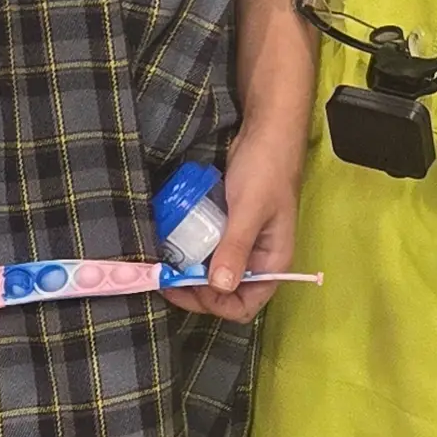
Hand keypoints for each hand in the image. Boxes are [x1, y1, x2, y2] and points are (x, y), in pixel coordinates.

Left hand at [167, 114, 303, 324]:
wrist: (266, 130)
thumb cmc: (266, 169)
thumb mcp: (250, 209)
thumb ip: (236, 248)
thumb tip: (221, 287)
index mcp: (272, 262)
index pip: (244, 306)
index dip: (215, 304)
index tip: (186, 286)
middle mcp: (257, 259)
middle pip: (225, 294)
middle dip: (195, 291)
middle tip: (166, 277)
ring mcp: (242, 243)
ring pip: (213, 273)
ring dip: (189, 273)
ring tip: (164, 263)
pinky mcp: (228, 227)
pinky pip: (208, 249)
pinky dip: (191, 251)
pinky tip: (172, 243)